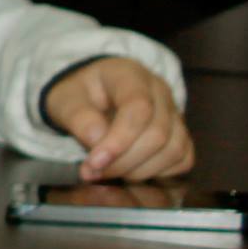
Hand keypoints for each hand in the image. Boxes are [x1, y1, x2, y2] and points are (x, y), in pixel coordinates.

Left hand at [41, 57, 193, 181]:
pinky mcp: (180, 134)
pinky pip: (182, 160)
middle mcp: (160, 92)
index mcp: (130, 75)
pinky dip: (158, 173)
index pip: (138, 108)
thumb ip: (78, 117)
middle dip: (124, 161)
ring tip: (109, 172)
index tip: (94, 162)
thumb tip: (97, 140)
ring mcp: (174, 113)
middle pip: (158, 133)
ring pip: (174, 150)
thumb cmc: (79, 94)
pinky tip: (131, 170)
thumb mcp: (65, 99)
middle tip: (94, 172)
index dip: (119, 141)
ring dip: (140, 171)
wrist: (92, 93)